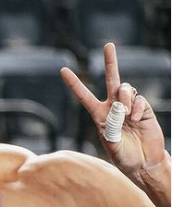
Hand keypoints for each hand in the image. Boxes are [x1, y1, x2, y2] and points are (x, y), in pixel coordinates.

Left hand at [61, 43, 166, 178]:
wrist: (143, 162)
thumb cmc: (123, 156)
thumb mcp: (111, 144)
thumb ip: (112, 125)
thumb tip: (119, 104)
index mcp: (99, 116)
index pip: (84, 96)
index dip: (74, 84)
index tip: (63, 70)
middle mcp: (114, 107)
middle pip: (111, 80)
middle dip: (111, 62)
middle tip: (108, 45)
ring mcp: (129, 106)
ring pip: (125, 89)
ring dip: (124, 97)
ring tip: (126, 114)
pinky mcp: (143, 109)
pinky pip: (138, 99)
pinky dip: (136, 107)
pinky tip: (135, 119)